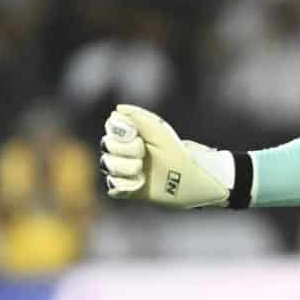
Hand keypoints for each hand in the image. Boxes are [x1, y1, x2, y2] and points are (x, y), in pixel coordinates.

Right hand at [100, 104, 234, 208]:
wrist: (193, 184)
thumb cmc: (181, 156)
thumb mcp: (160, 134)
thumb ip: (139, 118)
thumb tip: (117, 109)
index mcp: (134, 136)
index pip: (111, 129)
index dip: (121, 133)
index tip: (137, 137)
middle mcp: (127, 152)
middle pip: (106, 146)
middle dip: (125, 151)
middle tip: (143, 155)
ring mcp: (127, 171)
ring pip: (107, 166)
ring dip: (124, 168)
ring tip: (142, 173)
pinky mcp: (128, 190)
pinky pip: (112, 186)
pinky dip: (123, 186)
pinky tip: (139, 184)